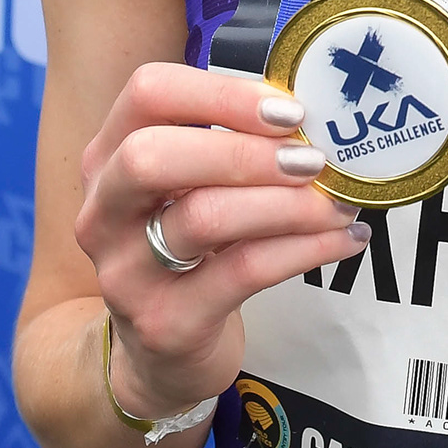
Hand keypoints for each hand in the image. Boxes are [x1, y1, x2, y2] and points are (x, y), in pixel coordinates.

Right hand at [74, 62, 368, 419]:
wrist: (158, 355)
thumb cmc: (186, 247)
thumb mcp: (188, 188)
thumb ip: (230, 143)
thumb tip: (314, 114)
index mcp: (108, 156)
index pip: (148, 93)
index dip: (221, 93)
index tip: (287, 111)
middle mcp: (103, 211)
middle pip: (152, 155)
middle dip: (243, 151)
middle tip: (310, 158)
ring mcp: (126, 272)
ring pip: (203, 217)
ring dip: (285, 203)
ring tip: (337, 202)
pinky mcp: (166, 323)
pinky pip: (243, 272)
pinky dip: (305, 249)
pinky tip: (344, 239)